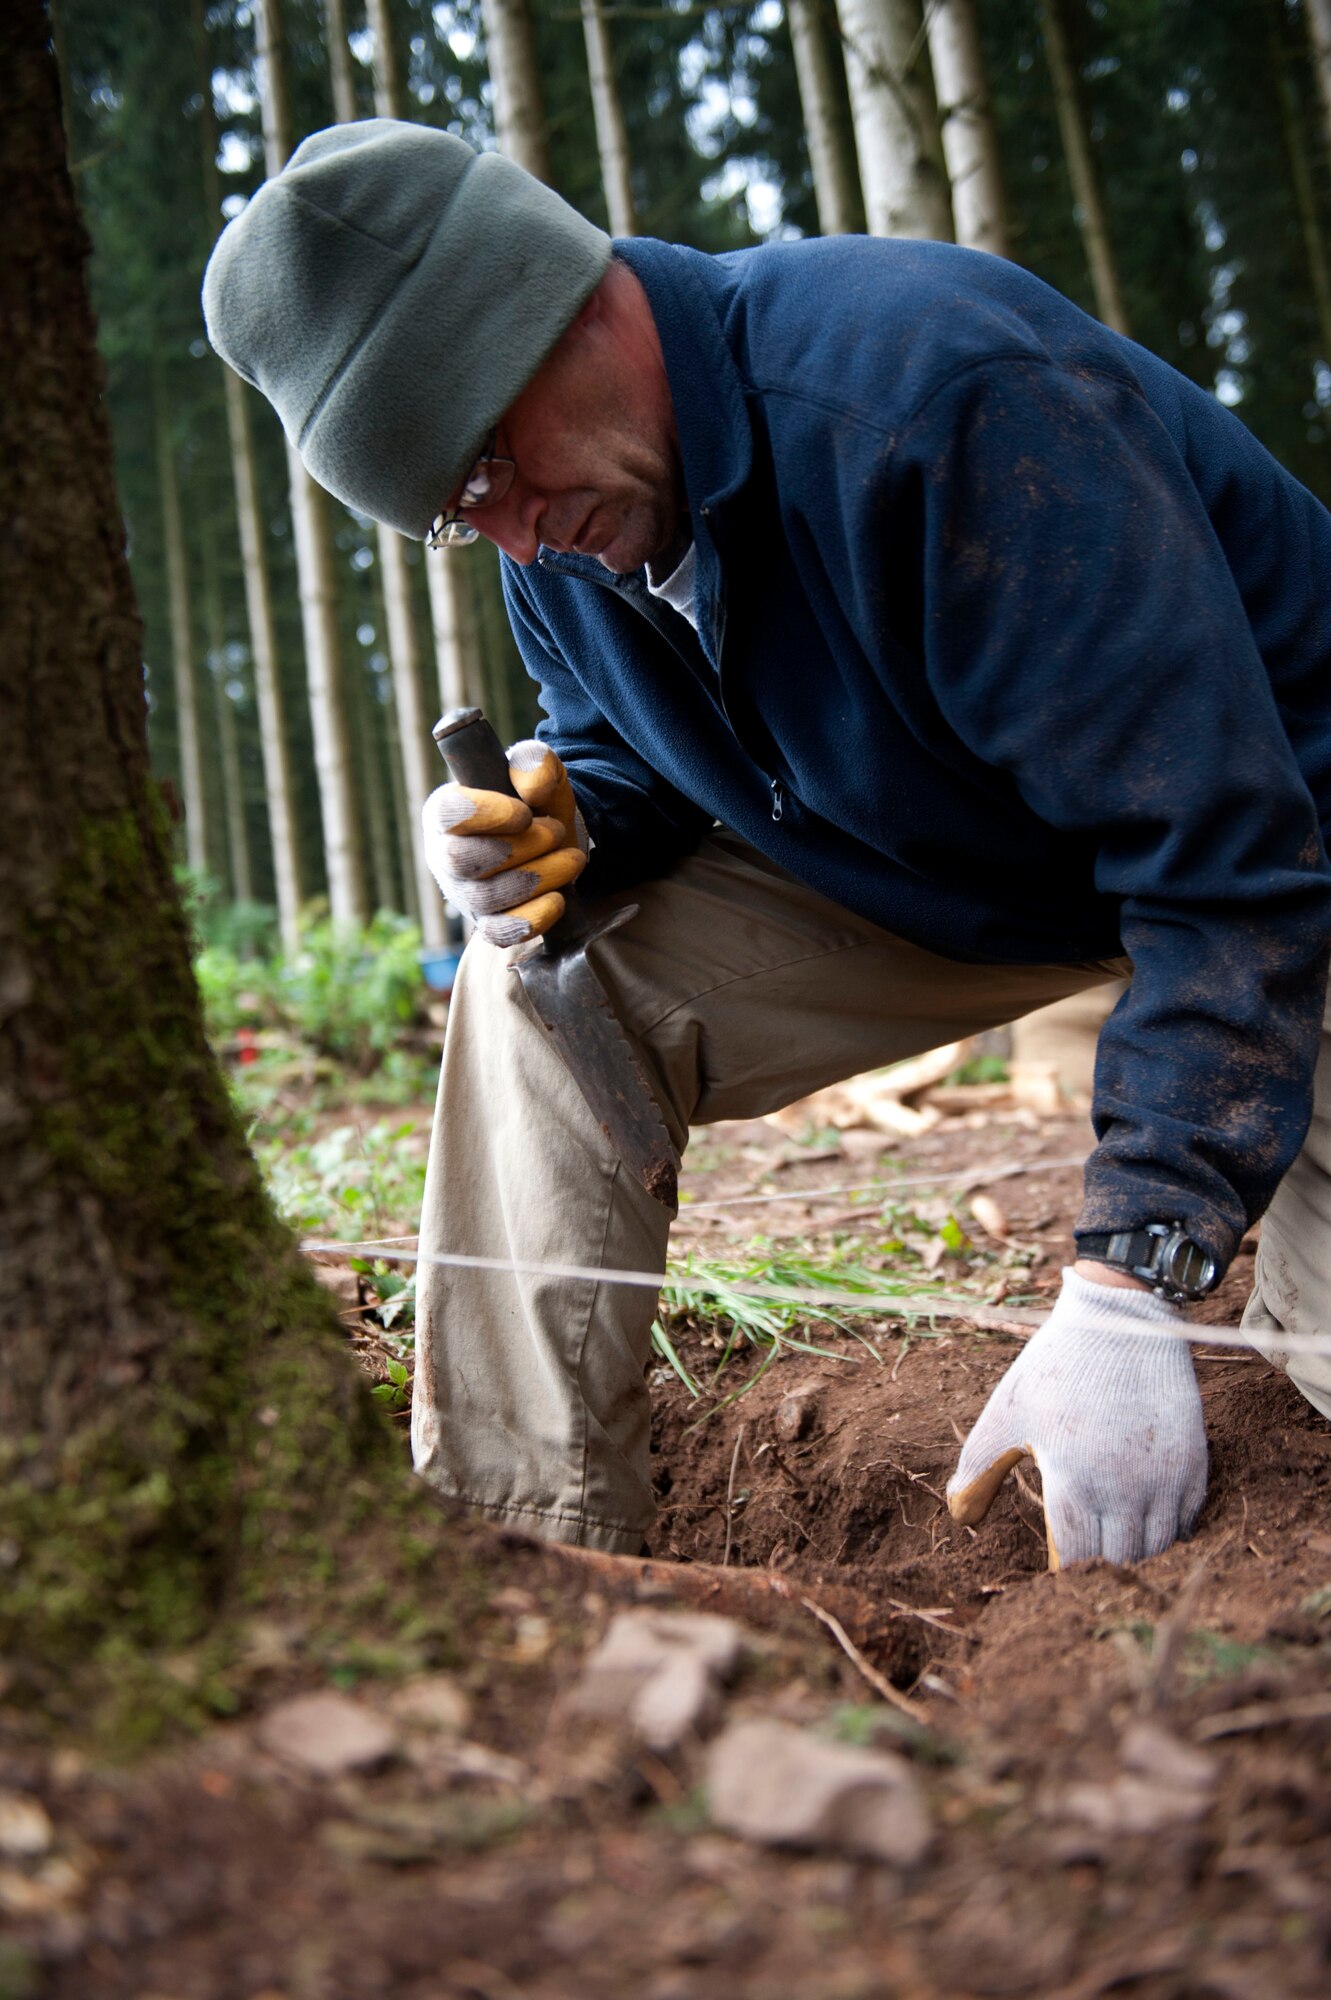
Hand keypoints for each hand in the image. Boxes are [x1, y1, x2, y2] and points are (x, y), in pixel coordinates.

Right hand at [422, 740, 587, 945]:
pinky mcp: (486, 923)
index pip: (447, 814)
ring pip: (485, 898)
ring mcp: (463, 894)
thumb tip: (533, 783)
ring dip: (537, 878)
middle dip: (518, 848)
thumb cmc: (535, 801)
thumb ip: (535, 764)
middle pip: (462, 861)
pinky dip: (533, 918)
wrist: (555, 838)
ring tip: (572, 859)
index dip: (485, 814)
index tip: (525, 813)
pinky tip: (559, 899)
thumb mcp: (539, 772)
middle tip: (556, 832)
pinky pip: (498, 933)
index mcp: (445, 811)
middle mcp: (444, 855)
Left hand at [946, 1267, 1206, 1567]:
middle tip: (1082, 1569)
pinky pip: (1185, 1522)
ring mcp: (1165, 1478)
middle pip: (1117, 1562)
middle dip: (1097, 1571)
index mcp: (1074, 1481)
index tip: (1052, 1578)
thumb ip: (978, 1469)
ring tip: (1112, 1549)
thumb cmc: (1056, 1367)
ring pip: (1156, 1549)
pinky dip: (1166, 1532)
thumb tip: (961, 1517)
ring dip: (1134, 1555)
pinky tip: (1144, 1523)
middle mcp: (1125, 1489)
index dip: (1062, 1575)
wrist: (1122, 1319)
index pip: (1075, 1559)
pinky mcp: (1193, 1464)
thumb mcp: (1006, 1413)